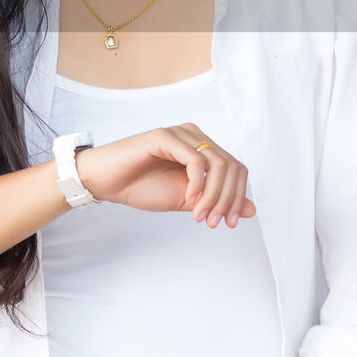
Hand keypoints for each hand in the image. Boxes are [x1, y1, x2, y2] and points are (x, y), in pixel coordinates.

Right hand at [77, 124, 255, 227]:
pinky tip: (189, 200)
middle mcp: (194, 136)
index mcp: (201, 148)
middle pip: (232, 167)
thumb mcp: (187, 200)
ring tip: (201, 216)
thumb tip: (252, 210)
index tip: (229, 223)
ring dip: (214, 195)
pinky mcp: (164, 137)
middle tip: (214, 223)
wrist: (105, 182)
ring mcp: (179, 134)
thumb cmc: (140, 186)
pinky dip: (198, 184)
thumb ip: (216, 201)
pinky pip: (195, 160)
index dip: (238, 198)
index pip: (237, 169)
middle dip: (228, 200)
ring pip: (218, 163)